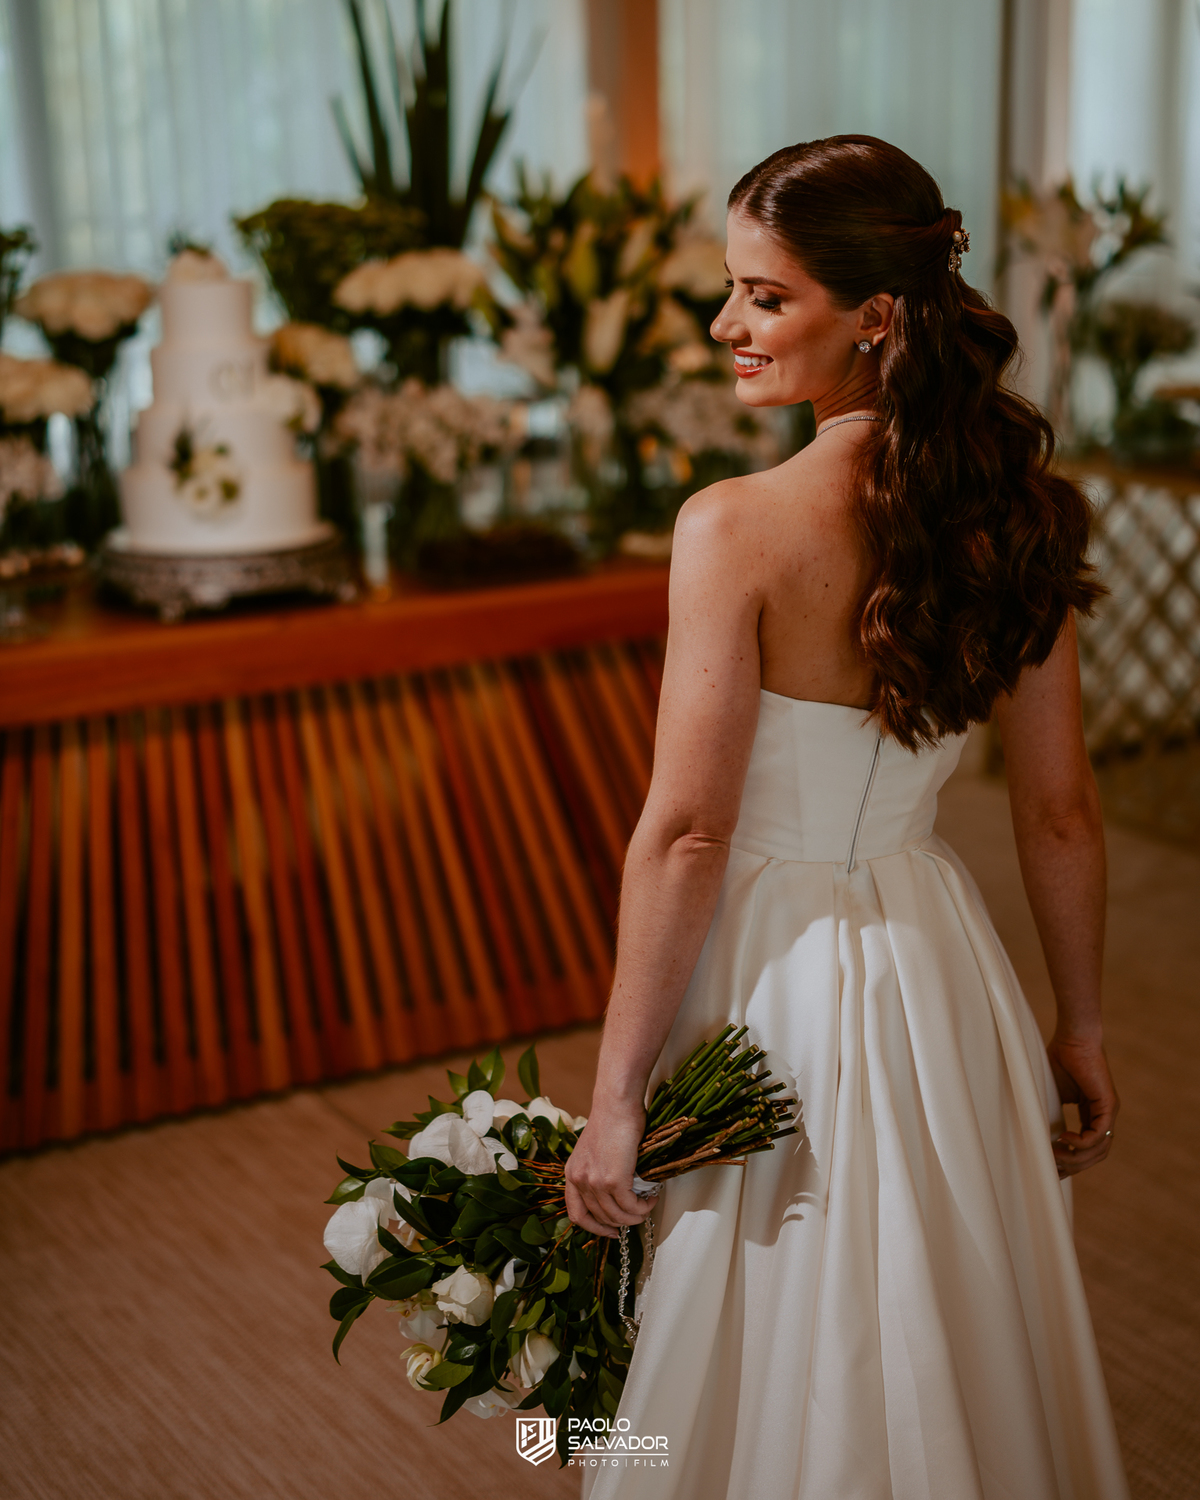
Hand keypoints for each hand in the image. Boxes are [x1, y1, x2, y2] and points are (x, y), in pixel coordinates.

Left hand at [564, 1100, 657, 1238]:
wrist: (616, 1104)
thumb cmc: (611, 1122)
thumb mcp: (593, 1151)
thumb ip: (597, 1173)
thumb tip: (617, 1196)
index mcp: (571, 1174)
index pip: (577, 1214)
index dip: (595, 1228)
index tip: (611, 1231)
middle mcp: (579, 1180)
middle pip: (600, 1218)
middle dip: (621, 1222)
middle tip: (637, 1215)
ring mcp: (595, 1181)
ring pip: (617, 1215)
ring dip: (635, 1216)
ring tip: (647, 1205)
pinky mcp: (613, 1179)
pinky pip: (630, 1206)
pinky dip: (643, 1207)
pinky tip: (651, 1197)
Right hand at [1046, 1033, 1118, 1177]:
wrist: (1073, 1037)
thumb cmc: (1059, 1059)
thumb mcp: (1053, 1094)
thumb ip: (1051, 1114)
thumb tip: (1036, 1136)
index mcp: (1092, 1115)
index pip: (1087, 1149)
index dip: (1071, 1162)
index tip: (1053, 1170)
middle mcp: (1104, 1117)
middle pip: (1094, 1155)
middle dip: (1073, 1166)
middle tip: (1052, 1168)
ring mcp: (1108, 1112)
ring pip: (1099, 1150)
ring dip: (1076, 1158)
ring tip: (1055, 1155)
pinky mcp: (1108, 1104)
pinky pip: (1099, 1134)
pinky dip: (1081, 1142)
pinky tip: (1064, 1139)